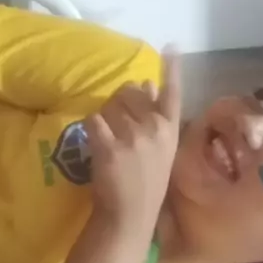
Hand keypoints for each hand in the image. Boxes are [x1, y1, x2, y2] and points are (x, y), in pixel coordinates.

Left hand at [84, 52, 180, 227]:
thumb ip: (156, 115)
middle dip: (119, 103)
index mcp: (170, 129)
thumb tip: (147, 83)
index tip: (173, 46)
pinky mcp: (109, 146)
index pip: (173, 93)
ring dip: (103, 117)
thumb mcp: (161, 148)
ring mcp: (132, 137)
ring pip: (108, 105)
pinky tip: (95, 144)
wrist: (129, 217)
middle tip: (117, 126)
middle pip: (129, 92)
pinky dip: (89, 129)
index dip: (172, 68)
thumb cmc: (146, 182)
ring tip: (108, 139)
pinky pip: (92, 120)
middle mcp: (154, 128)